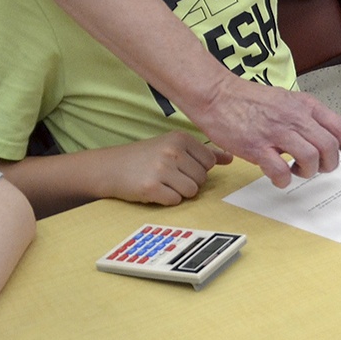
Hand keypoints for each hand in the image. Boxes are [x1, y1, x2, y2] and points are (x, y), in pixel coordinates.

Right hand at [99, 130, 230, 205]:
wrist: (110, 167)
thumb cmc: (145, 157)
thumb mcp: (173, 146)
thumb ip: (203, 152)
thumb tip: (230, 158)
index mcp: (180, 138)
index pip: (209, 162)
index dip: (197, 169)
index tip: (180, 166)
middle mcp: (172, 151)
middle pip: (202, 178)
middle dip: (188, 181)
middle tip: (168, 175)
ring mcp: (161, 169)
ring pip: (191, 191)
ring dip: (178, 192)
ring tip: (162, 182)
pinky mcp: (151, 188)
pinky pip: (175, 201)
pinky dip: (166, 200)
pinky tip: (154, 190)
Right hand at [189, 78, 340, 186]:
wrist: (217, 94)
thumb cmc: (249, 99)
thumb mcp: (287, 100)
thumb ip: (307, 117)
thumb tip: (325, 139)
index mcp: (305, 105)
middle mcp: (295, 117)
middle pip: (329, 147)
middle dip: (329, 165)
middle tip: (319, 169)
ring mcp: (276, 131)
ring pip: (310, 159)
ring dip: (308, 172)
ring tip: (297, 170)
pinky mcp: (256, 146)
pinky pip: (280, 171)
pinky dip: (284, 180)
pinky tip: (278, 176)